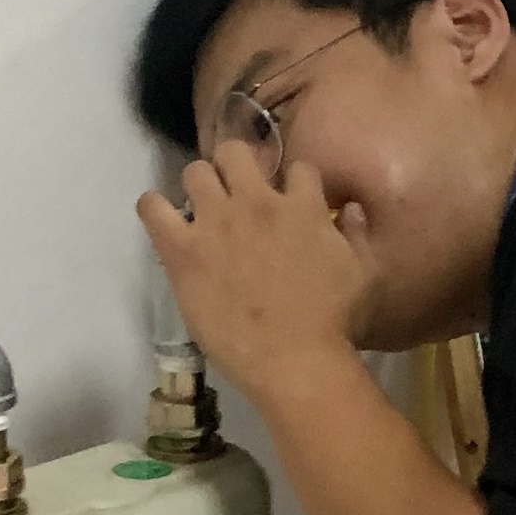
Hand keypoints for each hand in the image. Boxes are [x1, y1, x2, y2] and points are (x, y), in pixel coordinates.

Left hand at [136, 145, 371, 400]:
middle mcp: (257, 202)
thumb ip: (355, 235)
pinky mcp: (183, 251)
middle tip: (233, 195)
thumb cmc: (335, 323)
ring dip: (198, 186)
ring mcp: (216, 223)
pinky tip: (160, 219)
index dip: (290, 183)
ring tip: (199, 210)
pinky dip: (153, 208)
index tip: (286, 200)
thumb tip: (350, 209)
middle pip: (235, 153)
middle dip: (235, 167)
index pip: (296, 168)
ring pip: (194, 171)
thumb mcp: (363, 273)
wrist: (296, 361)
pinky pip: (152, 208)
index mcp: (302, 207)